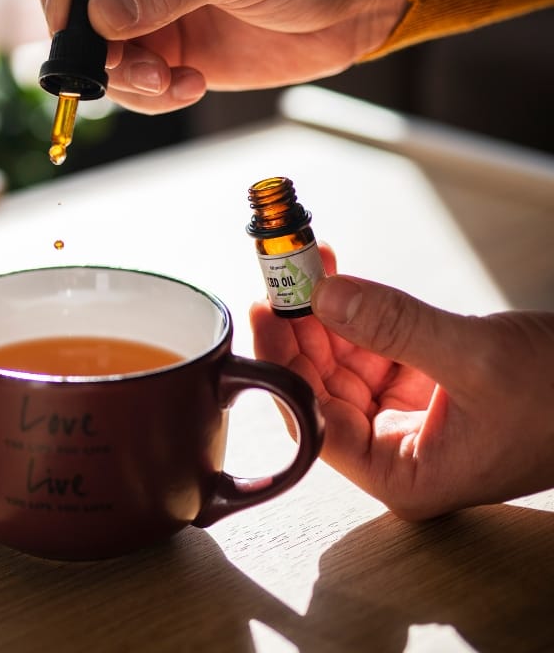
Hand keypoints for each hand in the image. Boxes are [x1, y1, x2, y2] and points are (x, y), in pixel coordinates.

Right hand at [32, 0, 411, 113]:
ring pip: (93, 48)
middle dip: (88, 39)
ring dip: (121, 76)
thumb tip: (98, 16)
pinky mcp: (165, 46)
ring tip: (168, 81)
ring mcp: (146, 2)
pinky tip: (189, 85)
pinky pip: (128, 80)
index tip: (71, 22)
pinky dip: (148, 94)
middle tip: (123, 65)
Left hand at [250, 244, 553, 519]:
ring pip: (345, 365)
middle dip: (303, 328)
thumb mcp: (478, 358)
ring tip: (308, 263)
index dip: (284, 363)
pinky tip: (341, 281)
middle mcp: (398, 456)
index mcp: (404, 477)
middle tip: (281, 273)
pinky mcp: (426, 391)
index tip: (264, 310)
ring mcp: (410, 423)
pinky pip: (375, 352)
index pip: (316, 421)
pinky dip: (359, 317)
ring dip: (327, 314)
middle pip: (324, 389)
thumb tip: (326, 297)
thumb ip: (396, 326)